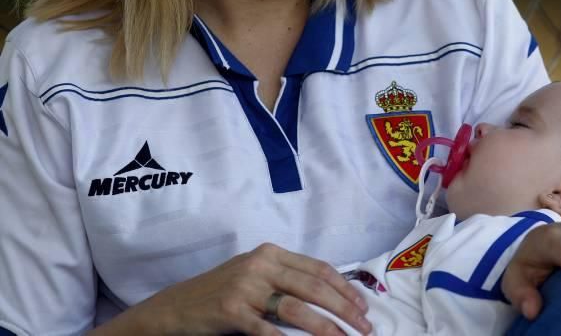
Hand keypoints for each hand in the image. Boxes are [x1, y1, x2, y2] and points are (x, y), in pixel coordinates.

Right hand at [92, 243, 372, 335]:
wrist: (175, 307)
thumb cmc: (221, 292)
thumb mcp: (255, 276)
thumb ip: (287, 278)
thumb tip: (332, 295)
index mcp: (271, 253)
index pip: (319, 268)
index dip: (345, 287)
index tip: (364, 306)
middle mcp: (260, 264)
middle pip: (314, 287)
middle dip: (344, 309)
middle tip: (364, 327)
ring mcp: (245, 287)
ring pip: (297, 308)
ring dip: (326, 327)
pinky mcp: (231, 310)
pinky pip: (268, 329)